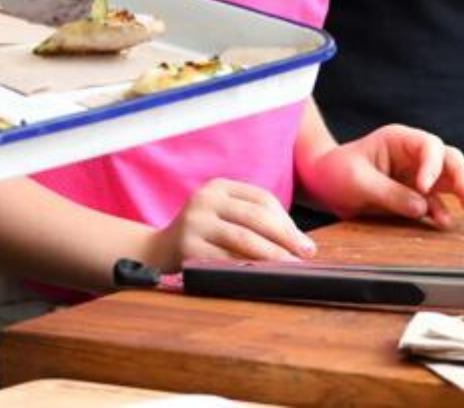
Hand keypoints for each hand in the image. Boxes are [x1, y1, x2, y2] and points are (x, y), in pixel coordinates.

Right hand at [147, 178, 317, 269]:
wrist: (157, 250)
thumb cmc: (203, 234)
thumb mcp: (222, 215)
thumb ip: (252, 219)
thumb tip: (298, 241)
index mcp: (219, 187)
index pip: (262, 199)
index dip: (287, 222)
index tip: (305, 244)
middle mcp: (206, 199)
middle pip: (255, 216)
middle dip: (285, 238)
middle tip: (305, 256)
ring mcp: (195, 222)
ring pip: (243, 239)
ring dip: (272, 256)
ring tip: (290, 268)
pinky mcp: (187, 247)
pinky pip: (225, 260)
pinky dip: (247, 269)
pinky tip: (262, 277)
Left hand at [297, 126, 463, 229]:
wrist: (324, 184)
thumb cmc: (336, 172)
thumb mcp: (357, 181)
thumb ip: (389, 193)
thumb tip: (422, 206)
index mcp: (398, 140)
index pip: (429, 145)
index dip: (433, 165)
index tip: (424, 186)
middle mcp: (413, 155)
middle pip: (448, 157)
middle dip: (461, 174)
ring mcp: (416, 174)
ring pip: (449, 178)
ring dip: (462, 190)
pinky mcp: (414, 195)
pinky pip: (436, 201)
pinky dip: (443, 210)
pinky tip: (443, 222)